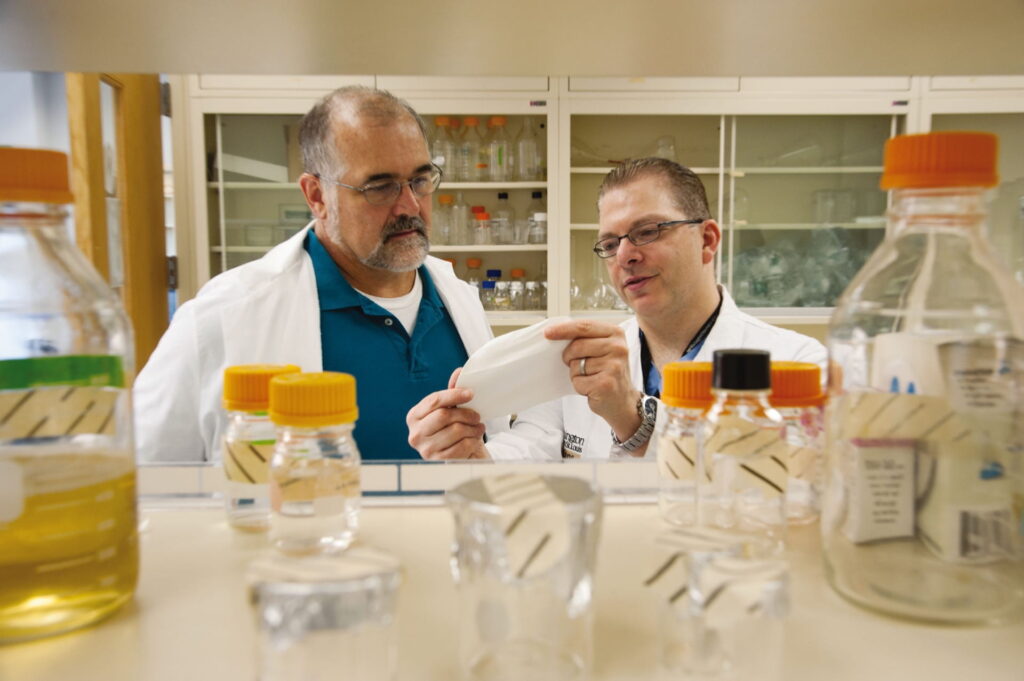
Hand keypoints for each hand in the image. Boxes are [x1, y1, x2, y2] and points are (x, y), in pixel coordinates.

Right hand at [406, 368, 489, 459]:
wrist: (459, 456)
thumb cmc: (452, 430)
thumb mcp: (451, 410)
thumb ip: (453, 392)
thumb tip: (459, 372)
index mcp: (414, 416)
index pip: (434, 401)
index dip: (454, 395)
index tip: (471, 393)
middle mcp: (415, 434)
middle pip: (444, 415)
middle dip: (466, 413)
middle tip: (477, 415)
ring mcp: (425, 449)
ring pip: (455, 431)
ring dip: (472, 428)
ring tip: (478, 427)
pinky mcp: (438, 462)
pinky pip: (461, 446)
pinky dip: (472, 441)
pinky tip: (474, 439)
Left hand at [544, 319, 641, 441]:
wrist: (622, 400)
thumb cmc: (607, 372)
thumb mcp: (602, 349)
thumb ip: (586, 338)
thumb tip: (555, 333)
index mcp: (616, 333)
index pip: (584, 326)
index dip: (563, 329)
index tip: (548, 333)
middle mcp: (618, 347)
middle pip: (577, 346)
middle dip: (569, 356)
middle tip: (579, 365)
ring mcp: (614, 366)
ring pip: (576, 364)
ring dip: (577, 374)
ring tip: (592, 378)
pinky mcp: (606, 383)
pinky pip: (578, 381)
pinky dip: (580, 386)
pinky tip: (593, 388)